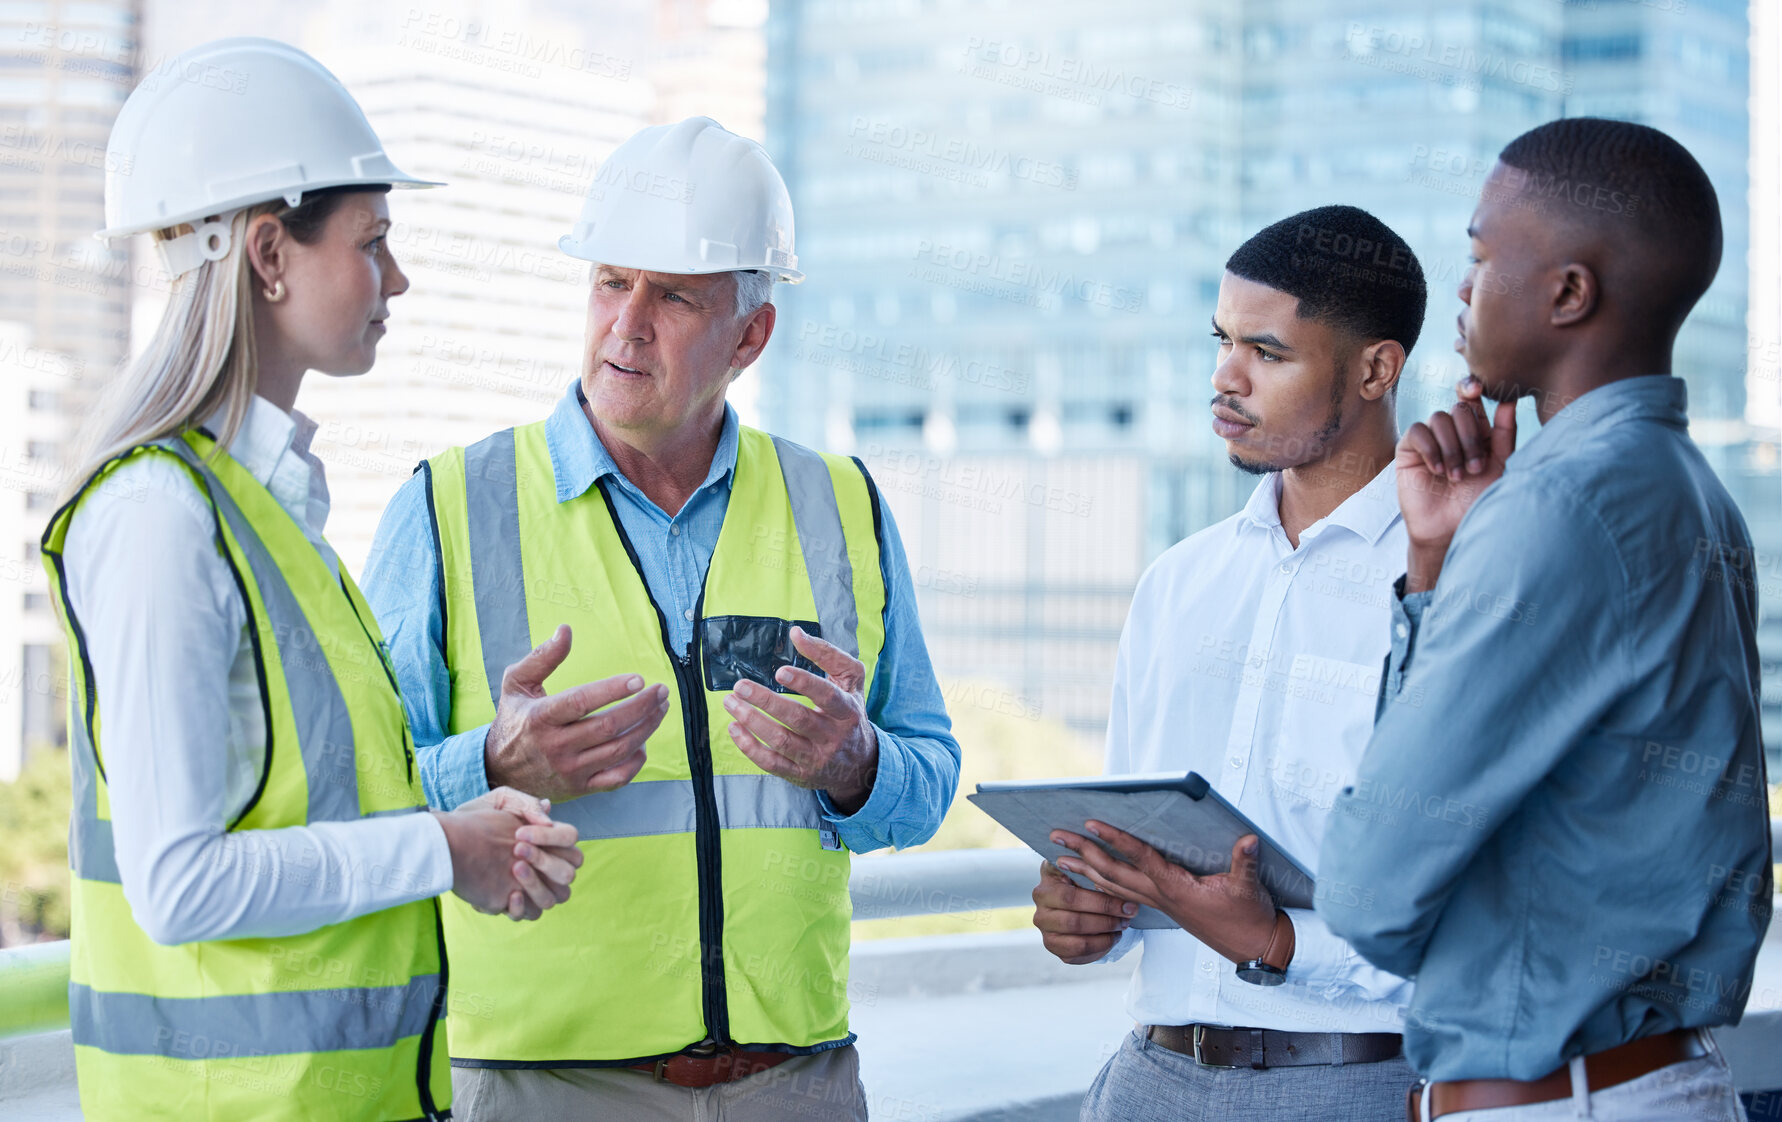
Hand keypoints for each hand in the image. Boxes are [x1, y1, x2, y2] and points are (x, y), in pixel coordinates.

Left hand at [459, 786, 583, 919]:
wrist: (449, 843)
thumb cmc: (477, 818)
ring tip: (513, 869)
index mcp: (548, 840)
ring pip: (555, 897)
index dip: (552, 838)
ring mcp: (533, 888)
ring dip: (537, 885)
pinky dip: (523, 906)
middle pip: (568, 872)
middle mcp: (546, 866)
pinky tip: (509, 894)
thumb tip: (549, 819)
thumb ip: (527, 804)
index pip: (570, 839)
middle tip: (516, 850)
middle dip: (545, 862)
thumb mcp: (501, 801)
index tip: (519, 833)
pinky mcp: (514, 904)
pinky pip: (533, 914)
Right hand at [485, 624, 668, 801]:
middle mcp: (555, 746)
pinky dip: (636, 760)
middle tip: (661, 691)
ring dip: (646, 728)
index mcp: (540, 717)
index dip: (612, 690)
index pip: (580, 702)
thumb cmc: (514, 719)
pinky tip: (643, 742)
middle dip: (641, 707)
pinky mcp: (579, 787)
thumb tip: (565, 630)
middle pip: (608, 726)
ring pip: (618, 750)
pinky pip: (617, 778)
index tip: (639, 679)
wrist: (499, 769)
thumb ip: (541, 657)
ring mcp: (569, 770)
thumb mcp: (516, 683)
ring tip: (660, 708)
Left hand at [723, 626, 877, 812]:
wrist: (860, 763)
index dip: (804, 683)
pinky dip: (749, 747)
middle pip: (798, 719)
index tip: (780, 671)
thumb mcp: (850, 681)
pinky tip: (734, 728)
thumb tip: (796, 632)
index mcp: (846, 710)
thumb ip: (827, 654)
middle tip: (740, 686)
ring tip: (731, 703)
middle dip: (766, 701)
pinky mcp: (799, 774)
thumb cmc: (849, 713)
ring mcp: (815, 758)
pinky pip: (771, 763)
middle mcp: (832, 736)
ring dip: (752, 722)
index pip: (826, 696)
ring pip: (781, 741)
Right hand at [1032, 858, 1134, 963]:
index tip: (1128, 903)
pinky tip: (1113, 936)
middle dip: (1106, 920)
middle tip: (1129, 915)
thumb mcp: (1087, 869)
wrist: (1076, 898)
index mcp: (1046, 885)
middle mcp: (1040, 909)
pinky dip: (1101, 947)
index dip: (1101, 903)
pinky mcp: (1054, 946)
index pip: (1070, 898)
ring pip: (1077, 941)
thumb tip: (1112, 871)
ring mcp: (1045, 930)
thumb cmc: (1084, 879)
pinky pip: (1078, 953)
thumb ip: (1093, 870)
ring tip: (1122, 925)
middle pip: (1074, 922)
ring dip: (1105, 935)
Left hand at [1054, 822, 1280, 965]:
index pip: (1139, 858)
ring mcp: (1158, 903)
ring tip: (1058, 858)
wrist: (1252, 947)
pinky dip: (1101, 885)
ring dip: (1084, 870)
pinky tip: (1088, 878)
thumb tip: (1248, 839)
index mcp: (1176, 888)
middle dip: (1083, 853)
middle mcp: (1160, 896)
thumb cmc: (1248, 917)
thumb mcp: (1249, 889)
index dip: (1116, 840)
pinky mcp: (1161, 907)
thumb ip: (1245, 862)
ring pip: (1112, 886)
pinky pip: (1122, 895)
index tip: (1091, 824)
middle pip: (1112, 872)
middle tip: (1055, 837)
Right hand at [1397, 376, 1518, 592]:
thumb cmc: (1477, 500)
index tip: (1478, 390)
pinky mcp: (1409, 449)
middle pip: (1459, 408)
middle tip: (1475, 468)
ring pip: (1439, 418)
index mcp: (1476, 430)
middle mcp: (1452, 430)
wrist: (1449, 528)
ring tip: (1456, 477)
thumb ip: (1505, 434)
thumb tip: (1509, 401)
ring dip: (1452, 448)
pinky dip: (1431, 449)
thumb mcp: (1499, 466)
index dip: (1472, 387)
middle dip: (1470, 436)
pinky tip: (1438, 471)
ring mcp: (1429, 438)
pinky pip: (1418, 431)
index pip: (1472, 398)